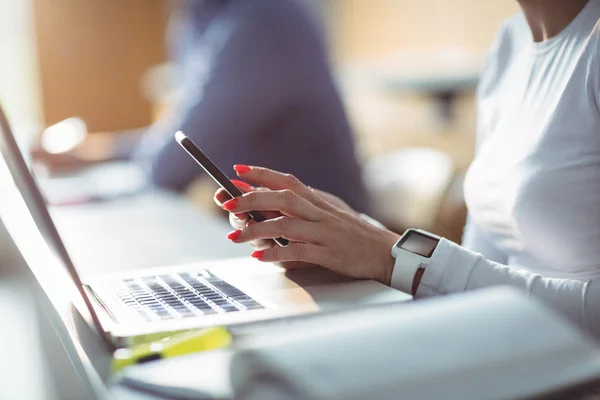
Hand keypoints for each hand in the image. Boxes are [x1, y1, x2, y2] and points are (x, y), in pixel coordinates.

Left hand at [217, 165, 400, 284]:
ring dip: (257, 229)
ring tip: (234, 236)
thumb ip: (302, 210)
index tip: (237, 170)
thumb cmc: (352, 236)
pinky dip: (277, 253)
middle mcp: (320, 212)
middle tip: (226, 202)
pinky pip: (299, 251)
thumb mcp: (328, 216)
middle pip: (282, 198)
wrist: (385, 252)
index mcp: (318, 202)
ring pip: (286, 224)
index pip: (287, 180)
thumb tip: (270, 206)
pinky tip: (260, 255)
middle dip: (251, 198)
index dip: (261, 173)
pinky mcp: (329, 253)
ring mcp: (324, 232)